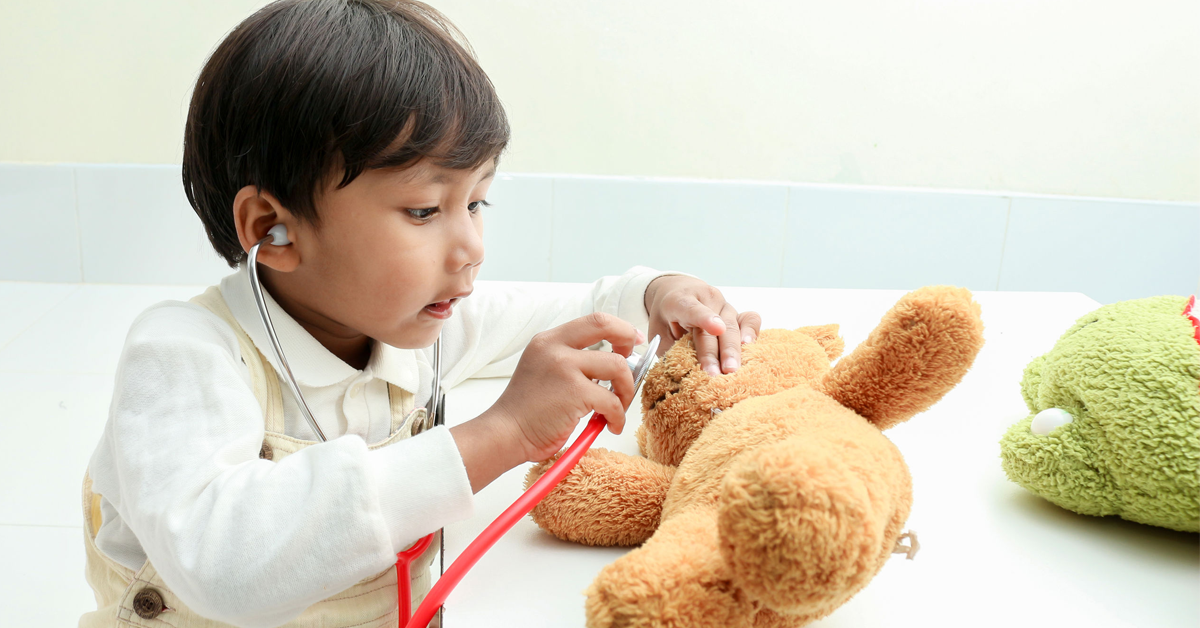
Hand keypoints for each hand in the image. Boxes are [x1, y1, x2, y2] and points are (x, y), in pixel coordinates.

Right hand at [491, 313, 643, 461]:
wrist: (505, 434)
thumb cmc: (527, 411)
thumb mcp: (544, 370)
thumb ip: (571, 361)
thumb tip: (614, 366)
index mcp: (548, 340)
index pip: (593, 320)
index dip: (619, 328)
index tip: (632, 341)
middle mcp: (555, 347)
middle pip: (607, 327)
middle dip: (629, 341)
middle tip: (636, 365)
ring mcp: (564, 367)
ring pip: (617, 366)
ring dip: (626, 391)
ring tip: (618, 409)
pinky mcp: (574, 391)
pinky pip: (612, 401)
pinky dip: (617, 417)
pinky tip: (610, 425)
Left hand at [643, 275, 761, 375]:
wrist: (676, 291)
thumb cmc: (666, 316)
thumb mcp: (658, 332)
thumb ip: (669, 350)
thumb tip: (682, 376)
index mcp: (680, 300)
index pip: (692, 308)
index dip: (704, 318)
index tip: (716, 328)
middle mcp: (706, 299)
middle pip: (715, 326)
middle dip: (717, 352)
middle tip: (718, 373)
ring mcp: (723, 305)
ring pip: (733, 326)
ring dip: (733, 351)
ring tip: (732, 370)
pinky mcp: (736, 312)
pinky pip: (750, 320)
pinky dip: (752, 333)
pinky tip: (750, 348)